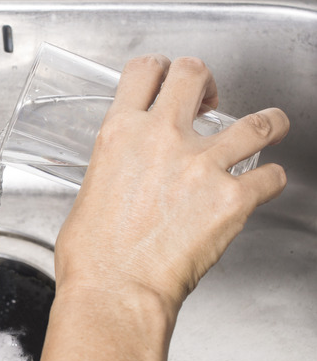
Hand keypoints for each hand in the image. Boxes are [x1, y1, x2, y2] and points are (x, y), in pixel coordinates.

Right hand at [54, 55, 288, 307]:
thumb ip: (114, 169)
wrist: (115, 291)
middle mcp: (162, 138)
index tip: (169, 81)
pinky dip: (270, 180)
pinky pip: (271, 176)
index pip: (145, 71)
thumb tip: (126, 175)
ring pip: (258, 120)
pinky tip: (260, 186)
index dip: (162, 69)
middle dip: (208, 84)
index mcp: (120, 134)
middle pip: (196, 75)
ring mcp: (201, 165)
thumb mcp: (88, 194)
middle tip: (211, 101)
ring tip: (269, 128)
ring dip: (267, 123)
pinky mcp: (233, 198)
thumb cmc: (93, 257)